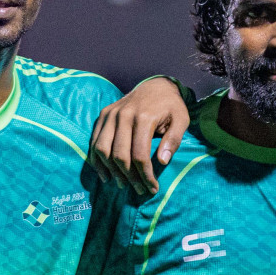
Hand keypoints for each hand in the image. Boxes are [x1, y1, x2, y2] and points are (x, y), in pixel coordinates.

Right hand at [89, 77, 190, 195]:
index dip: (145, 175)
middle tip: (139, 190)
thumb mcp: (181, 120)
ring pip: (103, 150)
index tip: (152, 188)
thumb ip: (174, 140)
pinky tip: (105, 174)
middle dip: (129, 177)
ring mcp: (110, 115)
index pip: (139, 155)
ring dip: (111, 171)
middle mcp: (123, 116)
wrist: (156, 85)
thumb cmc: (171, 106)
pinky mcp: (103, 116)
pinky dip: (97, 160)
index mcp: (143, 118)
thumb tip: (162, 161)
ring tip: (122, 184)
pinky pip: (94, 142)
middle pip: (119, 155)